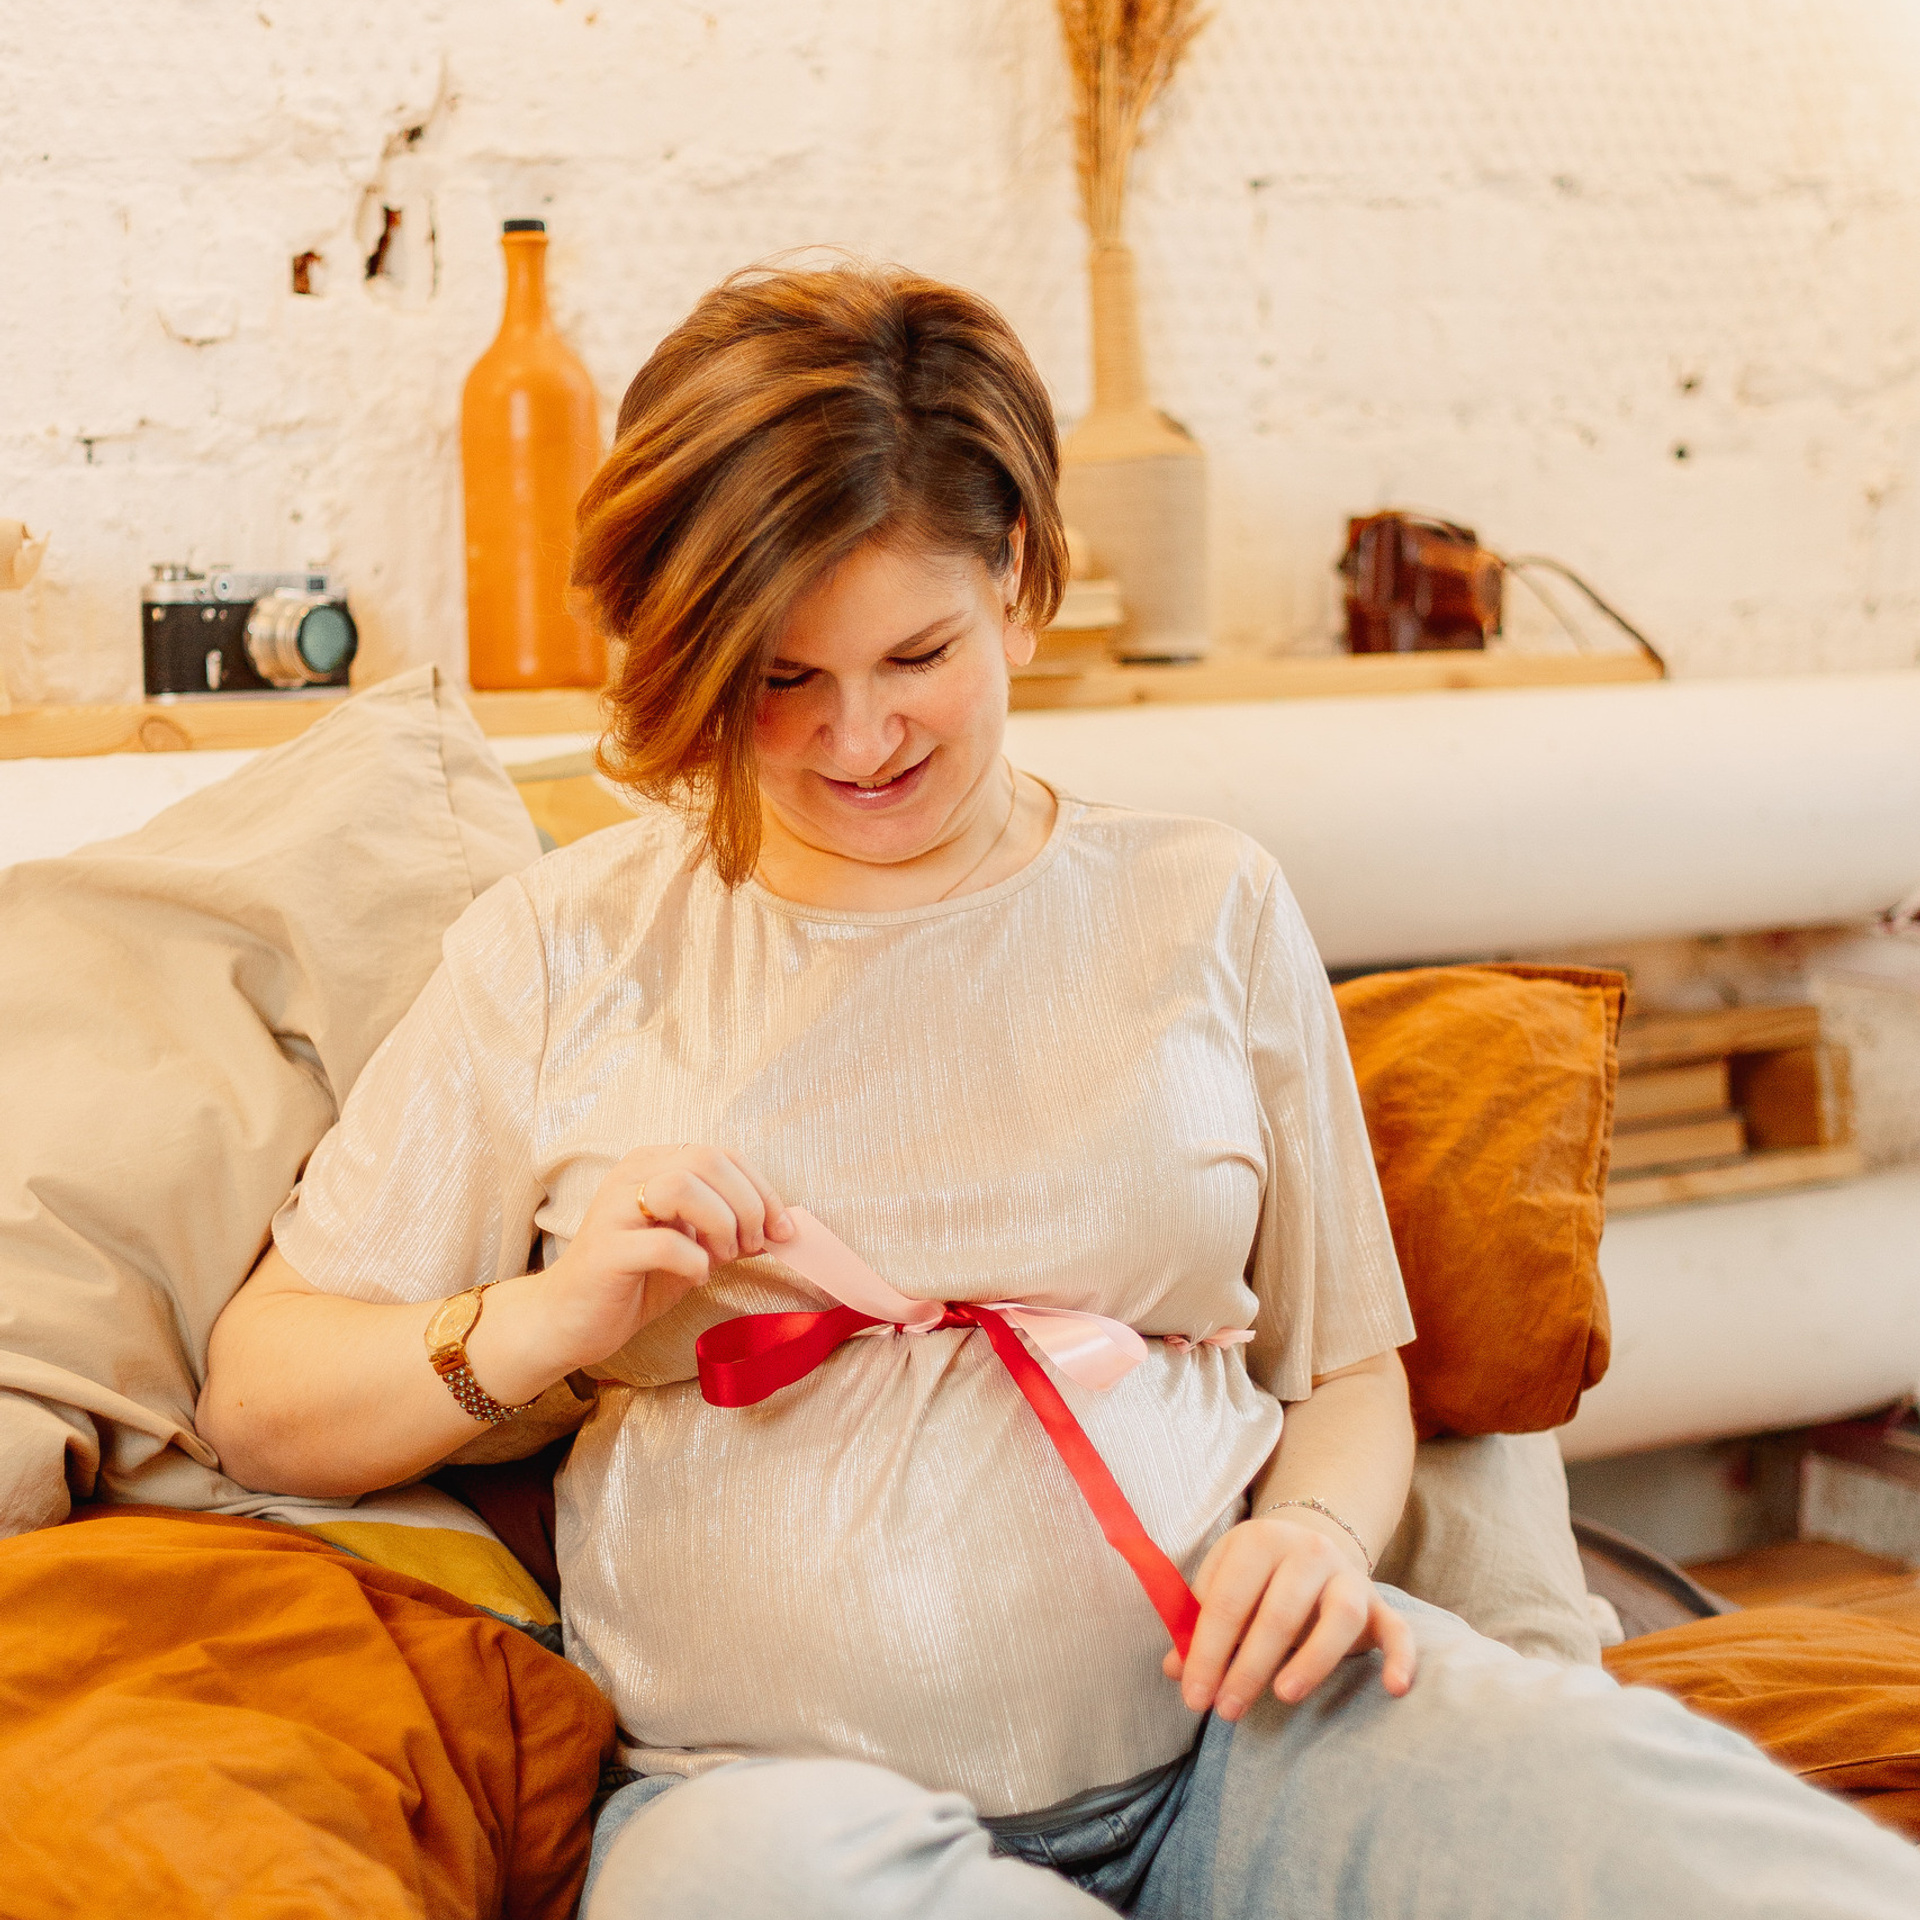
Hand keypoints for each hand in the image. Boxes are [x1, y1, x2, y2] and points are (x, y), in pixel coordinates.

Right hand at [495, 1145, 792, 1383]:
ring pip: (684, 1186)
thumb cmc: (634, 1280)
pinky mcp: (606, 1250)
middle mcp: (631, 1176)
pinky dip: (694, 1261)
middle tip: (751, 1245)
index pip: (723, 1155)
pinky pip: (664, 1243)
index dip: (762, 1190)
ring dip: (720, 1223)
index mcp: (654, 1165)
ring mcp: (614, 1210)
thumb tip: (780, 1228)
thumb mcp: (692, 1248)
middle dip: (746, 1203)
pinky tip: (695, 1277)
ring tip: (721, 1257)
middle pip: (708, 1160)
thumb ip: (729, 1231)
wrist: (568, 1320)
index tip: (783, 1230)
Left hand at [1161, 1513, 1416, 1720]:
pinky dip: (1401, 1658)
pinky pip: (1398, 1630)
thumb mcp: (1223, 1584)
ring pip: (1338, 1617)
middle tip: (1227, 1710)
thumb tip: (1175, 1670)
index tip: (1195, 1697)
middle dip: (1248, 1667)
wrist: (1312, 1544)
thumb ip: (1199, 1624)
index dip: (1208, 1651)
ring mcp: (1348, 1576)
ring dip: (1311, 1660)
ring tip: (1284, 1695)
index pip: (1227, 1601)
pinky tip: (1393, 1688)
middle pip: (1279, 1613)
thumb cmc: (1255, 1578)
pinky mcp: (1381, 1604)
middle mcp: (1307, 1551)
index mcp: (1259, 1541)